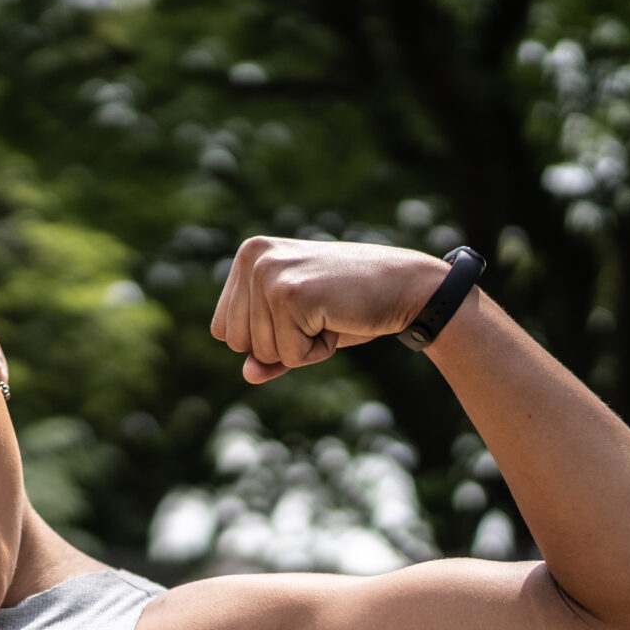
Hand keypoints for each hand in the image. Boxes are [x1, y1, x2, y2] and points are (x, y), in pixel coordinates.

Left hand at [211, 237, 447, 382]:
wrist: (405, 286)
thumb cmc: (350, 306)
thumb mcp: (299, 327)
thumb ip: (268, 352)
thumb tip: (247, 374)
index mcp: (248, 255)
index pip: (223, 328)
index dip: (265, 337)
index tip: (302, 311)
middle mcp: (253, 258)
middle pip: (236, 342)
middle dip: (281, 344)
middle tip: (319, 313)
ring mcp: (269, 274)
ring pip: (261, 352)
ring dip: (301, 347)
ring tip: (328, 314)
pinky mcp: (290, 295)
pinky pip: (289, 356)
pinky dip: (317, 352)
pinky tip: (338, 319)